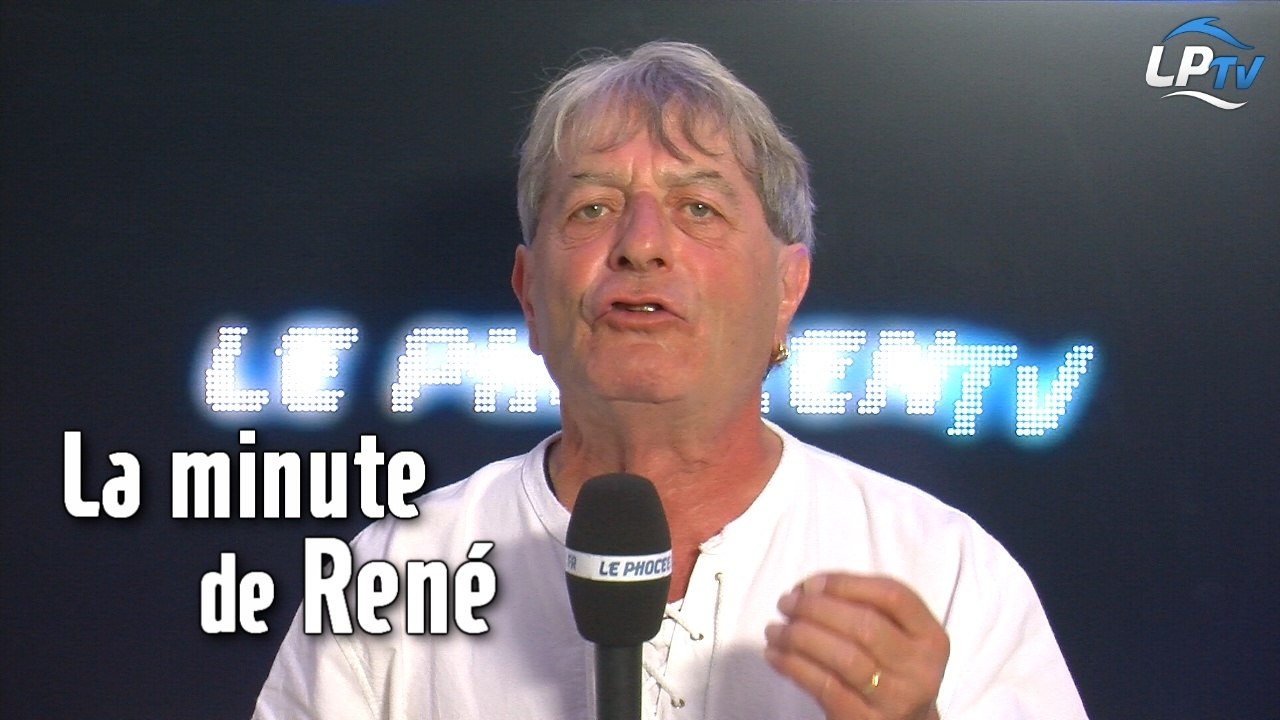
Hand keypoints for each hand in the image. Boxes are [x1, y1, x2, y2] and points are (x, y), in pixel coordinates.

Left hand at [764, 573, 948, 719]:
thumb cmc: (888, 668)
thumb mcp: (894, 636)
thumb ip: (863, 606)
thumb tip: (807, 589)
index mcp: (931, 637)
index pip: (893, 596)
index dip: (846, 583)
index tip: (810, 583)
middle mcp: (921, 669)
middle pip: (865, 626)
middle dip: (816, 609)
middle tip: (785, 603)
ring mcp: (897, 699)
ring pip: (844, 657)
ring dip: (800, 637)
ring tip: (774, 630)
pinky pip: (826, 688)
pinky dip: (794, 667)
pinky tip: (775, 655)